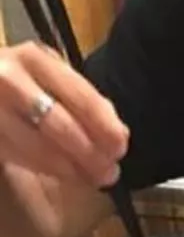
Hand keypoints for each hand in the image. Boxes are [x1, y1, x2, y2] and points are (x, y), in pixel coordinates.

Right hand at [0, 42, 128, 188]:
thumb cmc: (19, 78)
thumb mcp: (50, 76)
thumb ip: (84, 100)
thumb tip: (118, 134)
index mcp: (35, 59)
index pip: (79, 95)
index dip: (103, 126)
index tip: (120, 148)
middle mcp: (8, 78)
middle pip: (58, 124)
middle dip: (88, 153)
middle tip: (109, 173)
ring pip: (35, 144)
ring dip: (68, 166)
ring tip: (90, 178)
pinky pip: (14, 154)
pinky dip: (42, 166)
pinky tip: (61, 172)